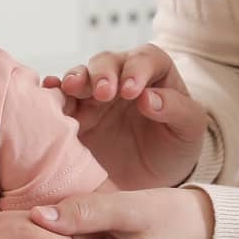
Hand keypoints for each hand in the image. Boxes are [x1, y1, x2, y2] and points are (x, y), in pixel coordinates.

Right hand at [42, 45, 208, 190]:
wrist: (150, 180)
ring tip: (71, 89)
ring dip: (75, 78)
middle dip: (103, 73)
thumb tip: (148, 98)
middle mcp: (120, 78)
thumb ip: (176, 110)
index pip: (146, 58)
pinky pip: (60, 98)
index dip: (137, 70)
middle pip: (107, 61)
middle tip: (103, 93)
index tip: (132, 92)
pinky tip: (49, 91)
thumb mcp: (189, 130)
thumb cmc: (174, 147)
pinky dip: (52, 91)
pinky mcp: (74, 114)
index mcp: (154, 74)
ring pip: (80, 74)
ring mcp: (93, 96)